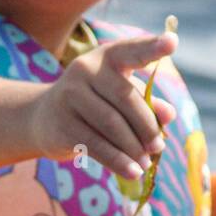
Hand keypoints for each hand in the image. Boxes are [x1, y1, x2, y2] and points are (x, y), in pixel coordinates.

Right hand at [25, 33, 177, 179]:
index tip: (172, 42)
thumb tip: (169, 115)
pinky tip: (132, 172)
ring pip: (111, 124)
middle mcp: (84, 70)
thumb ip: (146, 102)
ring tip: (146, 163)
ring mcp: (69, 96)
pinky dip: (118, 161)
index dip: (152, 47)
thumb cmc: (93, 104)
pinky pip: (96, 144)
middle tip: (159, 147)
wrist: (43, 118)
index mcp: (106, 57)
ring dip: (133, 147)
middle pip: (124, 97)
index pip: (131, 50)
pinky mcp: (62, 124)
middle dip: (146, 126)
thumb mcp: (119, 96)